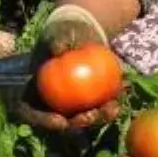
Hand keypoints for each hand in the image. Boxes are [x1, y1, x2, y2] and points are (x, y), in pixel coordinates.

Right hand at [11, 4, 124, 133]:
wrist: (77, 34)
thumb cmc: (61, 33)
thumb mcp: (56, 33)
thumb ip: (55, 40)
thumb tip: (58, 49)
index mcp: (33, 95)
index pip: (34, 114)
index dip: (45, 122)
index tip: (61, 122)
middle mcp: (51, 106)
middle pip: (63, 122)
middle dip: (79, 123)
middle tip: (92, 116)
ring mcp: (71, 106)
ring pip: (86, 117)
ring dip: (101, 117)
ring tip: (113, 108)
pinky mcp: (91, 100)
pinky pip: (101, 103)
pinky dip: (112, 99)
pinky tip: (124, 90)